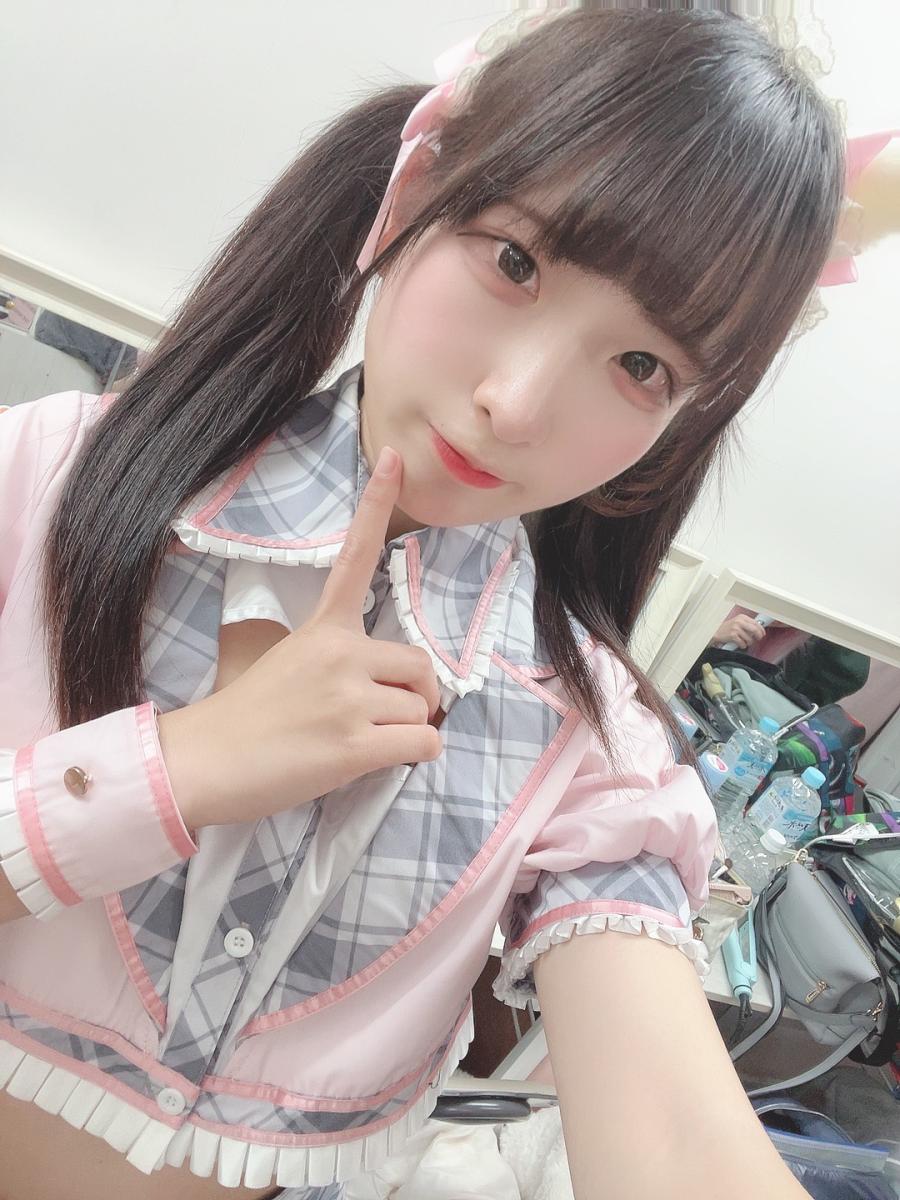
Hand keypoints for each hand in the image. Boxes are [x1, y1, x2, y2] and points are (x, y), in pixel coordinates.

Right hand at [158, 445, 442, 829]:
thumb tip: (386, 685)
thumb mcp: (287, 665)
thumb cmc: (244, 719)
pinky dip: (417, 756)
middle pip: (421, 665)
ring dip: (405, 732)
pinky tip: (382, 761)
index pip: (355, 558)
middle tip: (385, 719)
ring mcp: (349, 697)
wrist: (203, 763)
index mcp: (322, 629)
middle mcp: (341, 653)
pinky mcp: (356, 743)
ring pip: (422, 710)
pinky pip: (425, 743)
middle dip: (416, 696)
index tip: (395, 458)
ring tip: (358, 745)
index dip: (377, 506)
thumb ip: (337, 662)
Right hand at [711, 615, 766, 650]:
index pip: (756, 623)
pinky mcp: (733, 635)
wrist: (715, 631)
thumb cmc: (727, 628)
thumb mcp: (737, 622)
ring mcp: (736, 628)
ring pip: (749, 638)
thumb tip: (758, 630)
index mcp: (742, 617)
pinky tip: (740, 644)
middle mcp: (739, 621)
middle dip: (758, 636)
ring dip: (749, 643)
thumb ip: (747, 625)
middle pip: (755, 630)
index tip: (762, 634)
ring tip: (745, 642)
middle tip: (757, 639)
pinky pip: (743, 643)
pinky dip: (743, 646)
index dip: (761, 630)